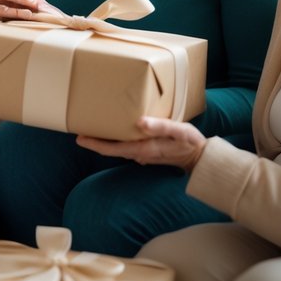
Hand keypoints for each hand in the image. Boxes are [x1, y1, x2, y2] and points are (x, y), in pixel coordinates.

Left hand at [76, 117, 207, 171]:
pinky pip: (126, 146)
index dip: (94, 144)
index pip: (112, 149)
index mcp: (143, 149)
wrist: (201, 158)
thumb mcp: (178, 130)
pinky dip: (117, 139)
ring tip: (93, 127)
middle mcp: (139, 154)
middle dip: (94, 141)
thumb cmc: (190, 142)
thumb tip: (140, 122)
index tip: (79, 137)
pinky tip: (115, 130)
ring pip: (118, 148)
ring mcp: (142, 155)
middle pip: (111, 149)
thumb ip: (160, 126)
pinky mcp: (147, 152)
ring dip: (105, 140)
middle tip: (79, 128)